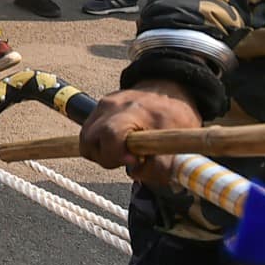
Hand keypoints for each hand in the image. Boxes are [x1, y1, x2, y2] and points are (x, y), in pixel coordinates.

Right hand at [78, 80, 201, 185]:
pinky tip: (119, 145)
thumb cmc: (175, 117)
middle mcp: (111, 105)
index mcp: (135, 110)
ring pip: (85, 138)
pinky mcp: (96, 109)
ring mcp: (101, 105)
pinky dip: (100, 144)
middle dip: (106, 157)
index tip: (134, 161)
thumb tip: (136, 173)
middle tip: (130, 160)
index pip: (111, 133)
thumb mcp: (179, 143)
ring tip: (124, 153)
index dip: (116, 153)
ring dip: (101, 152)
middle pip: (89, 139)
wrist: (168, 90)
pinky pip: (88, 133)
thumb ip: (161, 165)